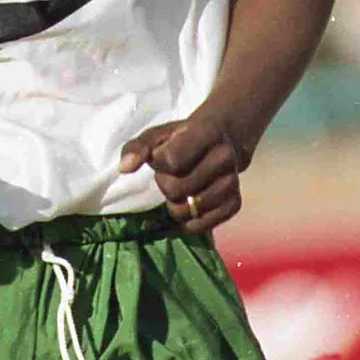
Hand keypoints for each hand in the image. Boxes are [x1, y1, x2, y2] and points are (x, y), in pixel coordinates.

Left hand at [119, 111, 243, 234]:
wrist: (220, 138)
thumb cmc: (182, 137)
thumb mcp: (157, 134)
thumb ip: (137, 147)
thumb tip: (124, 168)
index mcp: (207, 133)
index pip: (172, 161)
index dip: (158, 162)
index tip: (161, 156)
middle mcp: (225, 157)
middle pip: (176, 189)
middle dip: (164, 184)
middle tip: (171, 173)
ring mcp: (233, 181)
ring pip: (188, 210)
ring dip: (175, 203)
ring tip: (181, 187)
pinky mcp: (235, 203)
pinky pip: (202, 226)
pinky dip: (188, 220)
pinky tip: (188, 203)